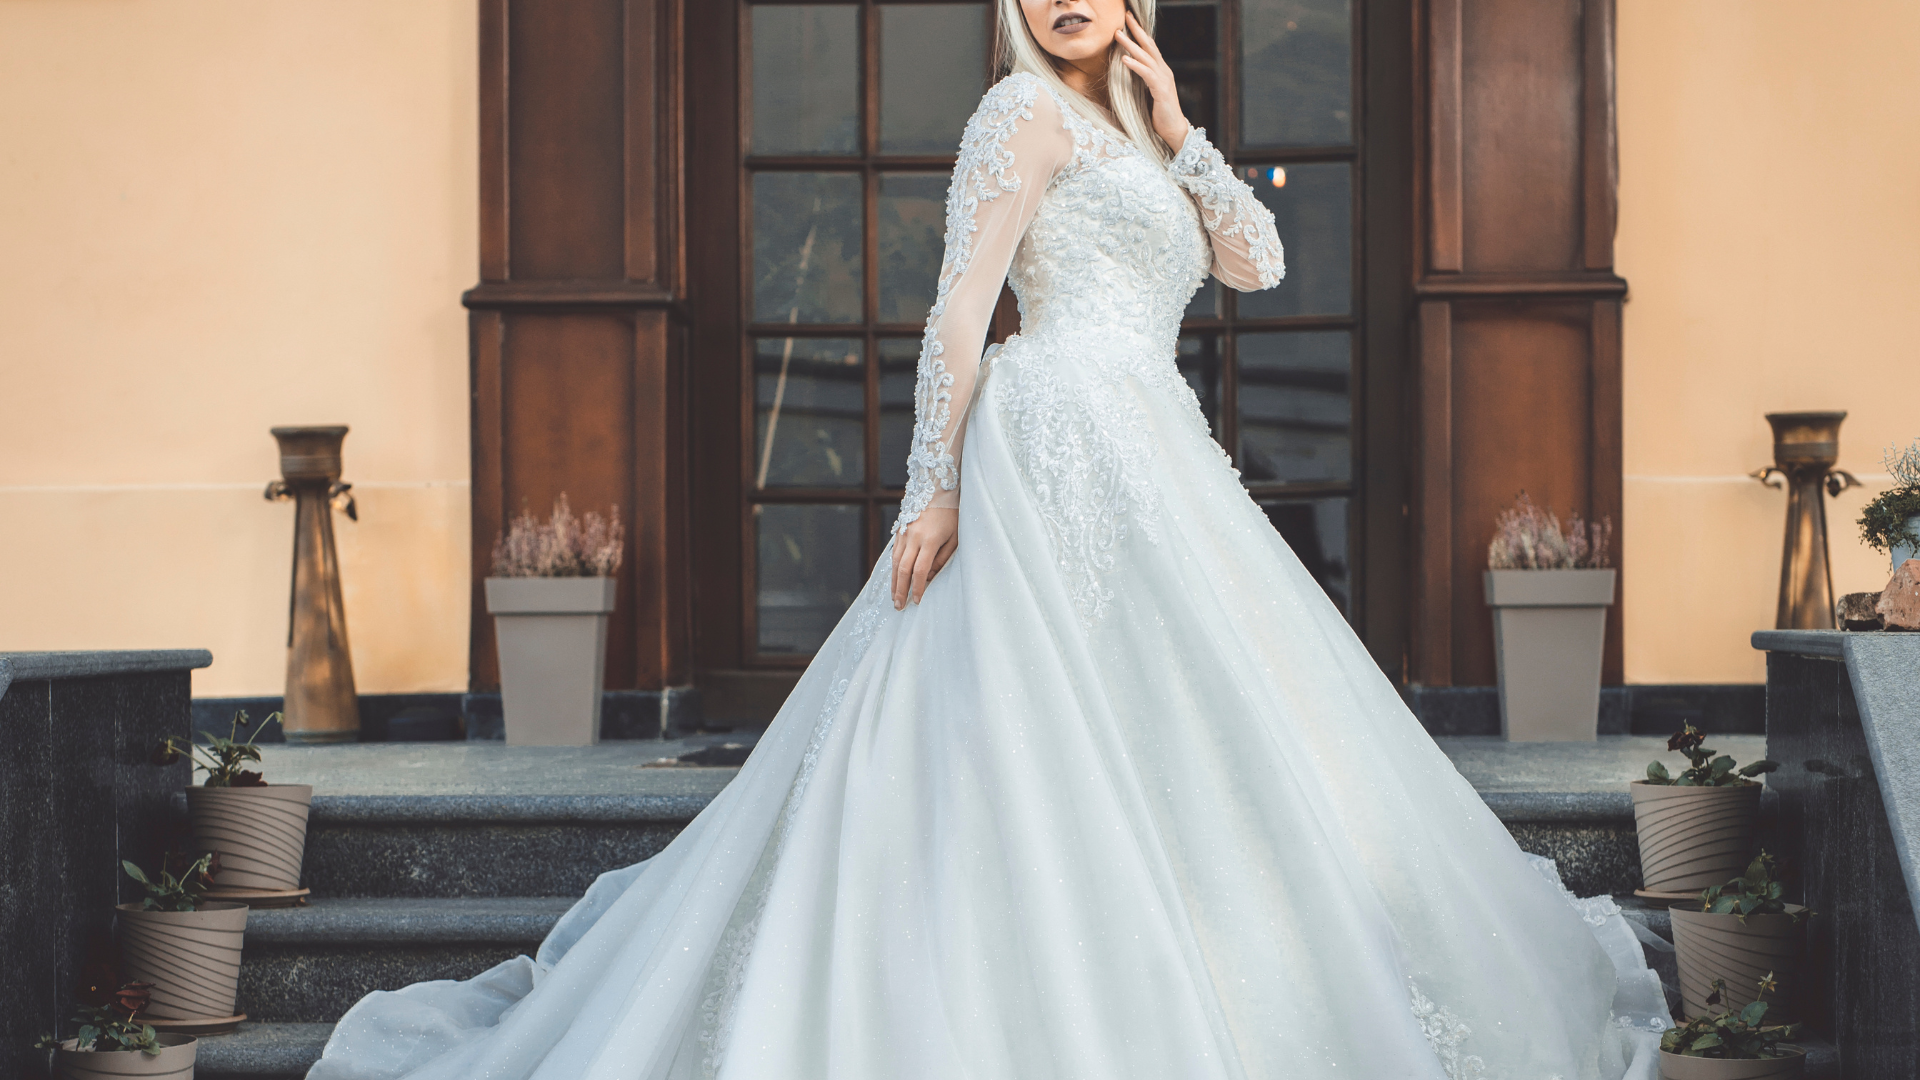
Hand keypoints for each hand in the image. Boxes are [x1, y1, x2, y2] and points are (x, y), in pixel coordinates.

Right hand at [891, 507, 958, 609]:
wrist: (937, 488)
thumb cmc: (952, 514)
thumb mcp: (954, 537)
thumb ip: (942, 559)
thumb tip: (928, 577)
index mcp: (929, 540)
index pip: (919, 571)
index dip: (917, 588)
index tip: (917, 601)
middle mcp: (913, 537)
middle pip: (903, 569)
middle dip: (900, 590)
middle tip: (899, 606)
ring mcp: (904, 533)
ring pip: (895, 562)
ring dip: (894, 581)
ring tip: (894, 597)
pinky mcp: (900, 530)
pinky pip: (894, 553)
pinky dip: (893, 568)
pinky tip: (894, 578)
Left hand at [1115, 11, 1191, 151]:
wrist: (1173, 130)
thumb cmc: (1158, 115)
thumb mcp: (1147, 93)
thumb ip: (1141, 80)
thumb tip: (1128, 71)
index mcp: (1160, 71)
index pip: (1149, 47)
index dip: (1139, 33)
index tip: (1127, 21)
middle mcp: (1164, 71)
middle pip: (1149, 46)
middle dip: (1137, 31)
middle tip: (1124, 17)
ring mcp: (1164, 80)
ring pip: (1146, 57)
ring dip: (1131, 45)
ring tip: (1117, 35)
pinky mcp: (1161, 90)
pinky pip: (1146, 74)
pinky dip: (1135, 65)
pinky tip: (1124, 59)